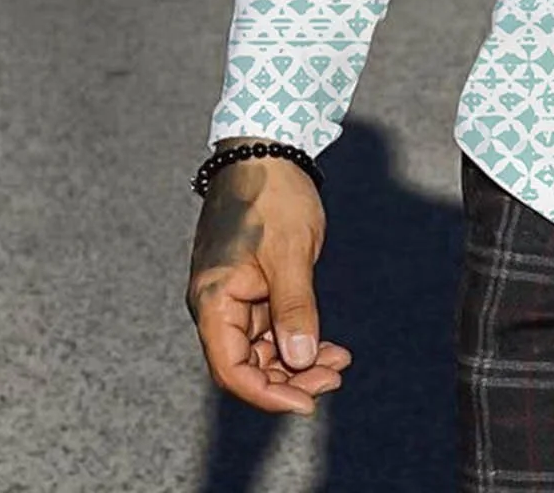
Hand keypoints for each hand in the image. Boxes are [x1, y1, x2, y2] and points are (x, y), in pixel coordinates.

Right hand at [186, 144, 352, 416]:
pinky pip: (269, 325)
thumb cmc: (272, 196)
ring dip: (297, 358)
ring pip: (261, 347)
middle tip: (335, 377)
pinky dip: (296, 335)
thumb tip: (299, 358)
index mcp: (215, 301)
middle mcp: (218, 305)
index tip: (307, 401)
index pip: (232, 369)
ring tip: (338, 361)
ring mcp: (234, 295)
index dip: (268, 393)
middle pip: (248, 364)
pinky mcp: (251, 284)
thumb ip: (294, 308)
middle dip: (290, 377)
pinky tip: (326, 343)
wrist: (266, 152)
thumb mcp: (290, 253)